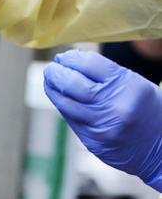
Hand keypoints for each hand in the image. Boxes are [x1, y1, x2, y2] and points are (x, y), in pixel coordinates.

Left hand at [44, 50, 161, 190]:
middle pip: (72, 84)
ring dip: (53, 89)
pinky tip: (58, 97)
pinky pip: (71, 119)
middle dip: (57, 73)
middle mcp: (114, 106)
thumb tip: (73, 63)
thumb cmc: (149, 111)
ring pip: (65, 103)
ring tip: (49, 80)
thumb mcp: (137, 86)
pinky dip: (62, 105)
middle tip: (51, 67)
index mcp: (128, 86)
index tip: (64, 56)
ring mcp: (102, 126)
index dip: (71, 58)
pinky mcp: (93, 141)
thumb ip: (107, 76)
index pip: (90, 64)